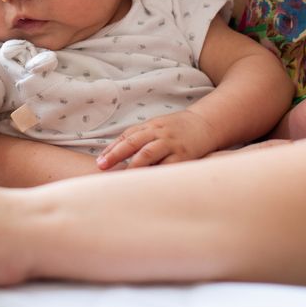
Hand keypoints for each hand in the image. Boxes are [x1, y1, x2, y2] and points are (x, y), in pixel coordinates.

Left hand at [96, 110, 218, 169]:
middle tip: (101, 166)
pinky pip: (167, 165)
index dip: (112, 148)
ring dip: (133, 165)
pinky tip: (146, 182)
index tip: (100, 161)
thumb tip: (117, 155)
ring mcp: (171, 143)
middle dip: (116, 154)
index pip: (126, 137)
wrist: (206, 124)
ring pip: (148, 153)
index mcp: (150, 126)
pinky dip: (156, 173)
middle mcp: (158, 133)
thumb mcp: (157, 128)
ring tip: (121, 178)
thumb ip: (141, 139)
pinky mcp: (184, 155)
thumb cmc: (177, 130)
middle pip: (133, 142)